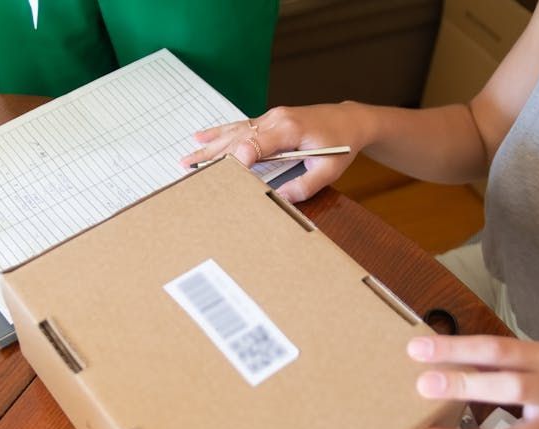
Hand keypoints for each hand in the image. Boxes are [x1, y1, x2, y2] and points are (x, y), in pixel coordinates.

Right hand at [179, 103, 364, 202]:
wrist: (349, 121)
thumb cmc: (341, 145)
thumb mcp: (329, 170)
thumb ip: (305, 186)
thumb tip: (281, 199)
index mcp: (290, 130)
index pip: (257, 142)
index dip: (239, 156)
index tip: (224, 170)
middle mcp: (277, 120)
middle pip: (238, 137)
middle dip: (213, 153)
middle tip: (189, 167)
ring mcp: (271, 117)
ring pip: (235, 131)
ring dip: (211, 144)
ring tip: (189, 156)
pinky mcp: (270, 119)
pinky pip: (241, 126)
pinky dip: (220, 132)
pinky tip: (202, 136)